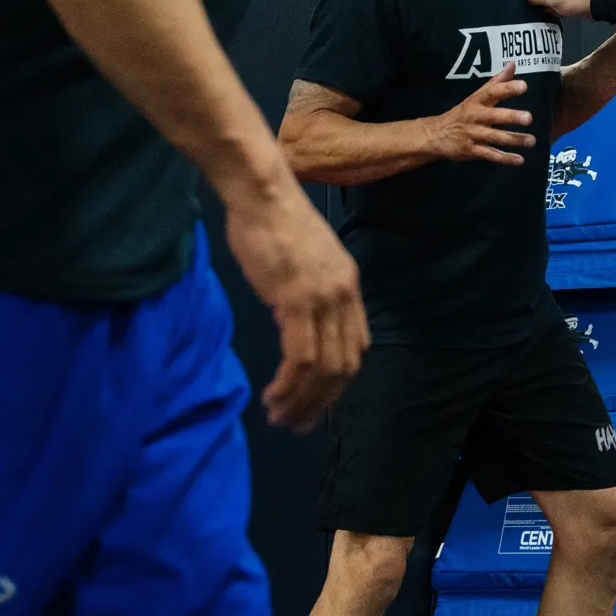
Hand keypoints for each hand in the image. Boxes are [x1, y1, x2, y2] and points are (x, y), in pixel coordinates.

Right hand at [225, 168, 370, 431]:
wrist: (261, 191)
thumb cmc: (270, 221)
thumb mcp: (303, 259)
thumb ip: (309, 290)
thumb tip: (297, 318)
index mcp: (348, 284)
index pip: (355, 346)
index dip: (337, 381)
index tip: (316, 400)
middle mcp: (343, 294)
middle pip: (344, 365)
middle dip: (322, 401)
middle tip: (298, 423)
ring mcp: (323, 298)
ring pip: (324, 368)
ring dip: (303, 400)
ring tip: (282, 417)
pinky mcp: (296, 300)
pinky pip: (300, 357)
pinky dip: (289, 384)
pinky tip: (274, 397)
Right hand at [426, 63, 534, 164]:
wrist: (434, 134)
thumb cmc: (462, 114)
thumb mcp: (476, 96)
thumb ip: (496, 82)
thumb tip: (513, 64)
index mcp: (476, 101)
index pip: (492, 92)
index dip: (507, 88)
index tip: (524, 86)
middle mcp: (474, 116)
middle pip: (493, 116)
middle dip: (511, 116)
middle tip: (529, 117)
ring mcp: (472, 134)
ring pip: (494, 137)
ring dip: (513, 139)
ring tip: (531, 141)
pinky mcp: (470, 151)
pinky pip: (489, 154)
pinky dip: (504, 158)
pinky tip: (519, 160)